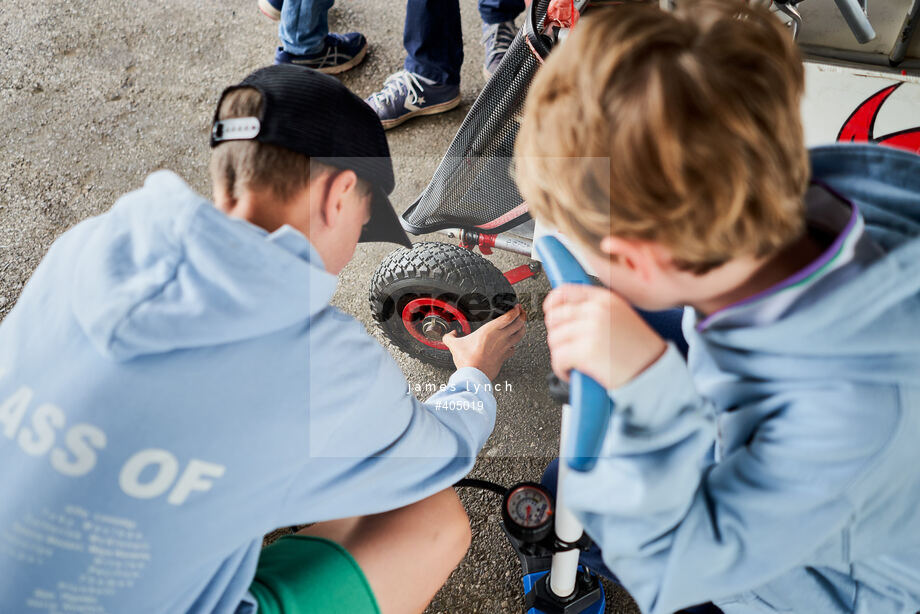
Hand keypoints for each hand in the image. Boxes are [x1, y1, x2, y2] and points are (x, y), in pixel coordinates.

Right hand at [443, 305, 526, 380]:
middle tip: (521, 312)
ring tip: (521, 324)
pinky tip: (512, 344)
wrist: (474, 375)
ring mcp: (504, 347)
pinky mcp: (504, 356)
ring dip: (522, 328)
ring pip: (520, 334)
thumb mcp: (454, 345)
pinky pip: (514, 348)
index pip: (509, 316)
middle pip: (519, 323)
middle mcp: (500, 337)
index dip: (516, 310)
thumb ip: (450, 337)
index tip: (516, 306)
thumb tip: (450, 334)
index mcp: (490, 330)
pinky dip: (514, 344)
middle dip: (522, 316)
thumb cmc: (468, 360)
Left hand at [543, 285, 665, 389]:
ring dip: (560, 355)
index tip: (550, 314)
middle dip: (558, 336)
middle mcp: (598, 311)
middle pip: (554, 318)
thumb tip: (564, 310)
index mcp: (606, 299)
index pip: (565, 291)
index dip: (551, 304)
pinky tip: (574, 373)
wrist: (654, 372)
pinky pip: (558, 359)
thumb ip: (596, 310)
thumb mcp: (622, 316)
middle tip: (569, 347)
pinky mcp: (586, 352)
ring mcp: (592, 330)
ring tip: (576, 363)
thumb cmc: (640, 350)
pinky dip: (562, 370)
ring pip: (554, 339)